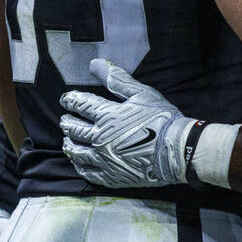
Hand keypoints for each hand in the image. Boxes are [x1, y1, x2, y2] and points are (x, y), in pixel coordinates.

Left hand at [59, 58, 196, 188]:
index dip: (71, 101)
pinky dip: (80, 166)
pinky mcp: (111, 176)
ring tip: (67, 141)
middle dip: (67, 123)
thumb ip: (117, 78)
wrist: (177, 150)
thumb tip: (93, 64)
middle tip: (64, 120)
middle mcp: (99, 138)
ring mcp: (104, 159)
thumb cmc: (161, 118)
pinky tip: (78, 163)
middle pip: (75, 130)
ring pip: (77, 152)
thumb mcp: (141, 93)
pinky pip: (89, 173)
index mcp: (106, 116)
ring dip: (69, 145)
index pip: (81, 105)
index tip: (66, 100)